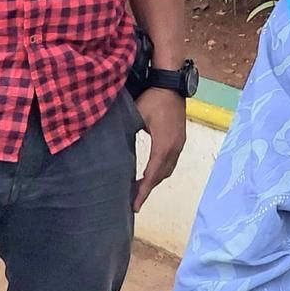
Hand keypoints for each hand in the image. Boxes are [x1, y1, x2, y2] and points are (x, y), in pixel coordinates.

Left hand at [132, 88, 186, 211]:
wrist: (172, 84)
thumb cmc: (153, 98)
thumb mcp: (136, 115)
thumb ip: (125, 132)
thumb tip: (109, 147)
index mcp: (163, 144)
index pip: (152, 173)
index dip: (143, 191)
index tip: (134, 205)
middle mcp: (175, 147)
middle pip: (161, 175)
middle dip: (147, 189)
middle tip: (132, 201)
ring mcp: (179, 143)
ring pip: (167, 169)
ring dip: (154, 180)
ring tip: (139, 189)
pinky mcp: (180, 139)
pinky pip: (171, 161)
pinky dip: (160, 171)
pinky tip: (150, 172)